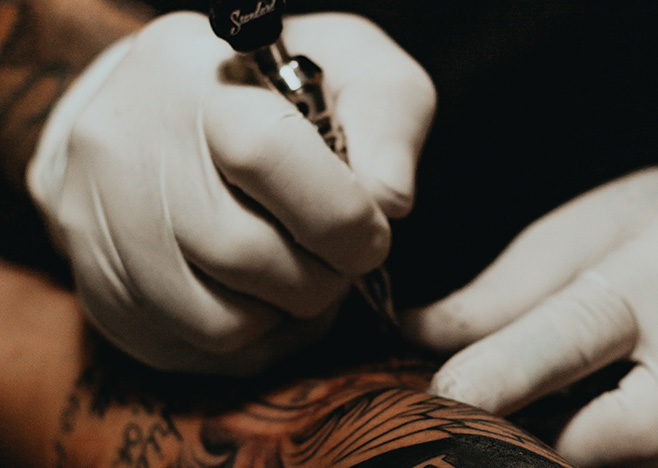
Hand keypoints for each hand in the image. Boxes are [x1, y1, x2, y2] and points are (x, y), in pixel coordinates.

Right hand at [27, 11, 435, 374]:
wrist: (164, 110)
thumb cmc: (276, 92)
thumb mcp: (352, 71)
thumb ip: (387, 124)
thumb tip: (388, 202)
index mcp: (197, 77)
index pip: (266, 155)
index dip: (339, 216)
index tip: (370, 237)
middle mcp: (129, 148)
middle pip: (242, 253)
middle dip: (321, 277)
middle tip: (338, 261)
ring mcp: (105, 224)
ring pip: (219, 320)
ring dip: (287, 313)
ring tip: (299, 275)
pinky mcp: (102, 286)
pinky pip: (193, 350)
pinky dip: (252, 338)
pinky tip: (262, 296)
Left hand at [403, 131, 657, 466]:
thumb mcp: (577, 237)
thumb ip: (498, 296)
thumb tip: (416, 334)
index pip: (569, 340)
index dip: (499, 376)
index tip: (443, 396)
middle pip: (610, 438)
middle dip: (544, 435)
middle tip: (506, 413)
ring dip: (583, 454)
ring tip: (568, 407)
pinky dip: (626, 463)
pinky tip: (605, 422)